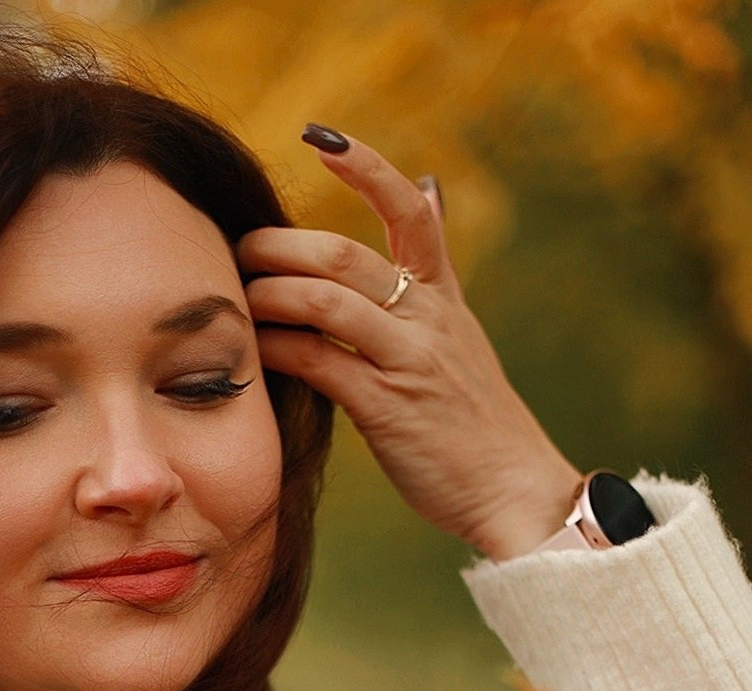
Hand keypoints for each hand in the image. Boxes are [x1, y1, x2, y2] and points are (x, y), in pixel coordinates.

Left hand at [237, 132, 582, 560]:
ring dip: (271, 293)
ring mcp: (409, 362)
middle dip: (281, 245)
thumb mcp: (460, 330)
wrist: (515, 489)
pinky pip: (321, 364)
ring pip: (329, 303)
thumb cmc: (474, 420)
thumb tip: (427, 186)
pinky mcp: (388, 409)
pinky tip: (251, 350)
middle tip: (239, 247)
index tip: (320, 139)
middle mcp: (428, 320)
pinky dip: (279, 351)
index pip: (409, 211)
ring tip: (236, 294)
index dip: (366, 168)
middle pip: (345, 255)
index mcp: (443, 297)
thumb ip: (432, 268)